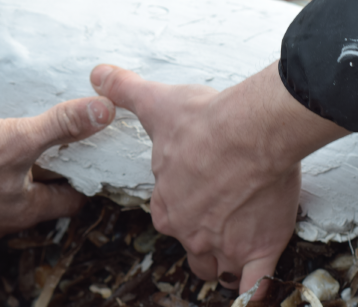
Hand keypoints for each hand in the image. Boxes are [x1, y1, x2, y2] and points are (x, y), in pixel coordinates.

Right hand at [0, 97, 115, 239]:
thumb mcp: (18, 138)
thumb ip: (61, 125)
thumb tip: (105, 111)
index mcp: (27, 210)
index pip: (69, 201)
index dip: (83, 183)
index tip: (92, 166)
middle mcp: (3, 221)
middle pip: (39, 199)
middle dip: (49, 175)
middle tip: (59, 151)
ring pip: (7, 196)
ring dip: (15, 176)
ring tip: (21, 148)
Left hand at [90, 62, 348, 297]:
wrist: (250, 129)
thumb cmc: (205, 118)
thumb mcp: (157, 102)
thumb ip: (125, 90)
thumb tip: (98, 73)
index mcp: (167, 202)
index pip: (169, 216)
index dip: (182, 205)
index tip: (198, 190)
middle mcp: (190, 230)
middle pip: (192, 246)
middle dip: (202, 235)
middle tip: (222, 212)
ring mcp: (225, 244)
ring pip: (219, 268)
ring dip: (225, 261)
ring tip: (240, 245)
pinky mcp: (259, 248)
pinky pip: (256, 286)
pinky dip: (255, 294)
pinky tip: (255, 295)